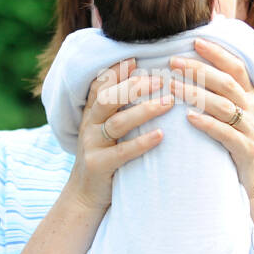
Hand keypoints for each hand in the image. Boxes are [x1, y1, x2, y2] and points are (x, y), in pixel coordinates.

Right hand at [65, 57, 173, 212]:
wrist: (85, 197)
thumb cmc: (105, 158)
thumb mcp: (107, 130)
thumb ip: (120, 109)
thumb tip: (145, 81)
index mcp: (92, 114)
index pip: (101, 85)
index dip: (116, 70)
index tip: (136, 57)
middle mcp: (90, 125)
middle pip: (109, 98)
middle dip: (134, 86)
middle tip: (162, 79)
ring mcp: (92, 145)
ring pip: (117, 122)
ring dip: (143, 110)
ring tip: (168, 102)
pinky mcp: (98, 166)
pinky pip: (122, 152)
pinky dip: (142, 143)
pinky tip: (161, 135)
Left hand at [169, 38, 253, 201]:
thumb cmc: (238, 139)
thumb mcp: (234, 112)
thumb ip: (221, 90)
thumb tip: (199, 61)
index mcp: (248, 95)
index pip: (235, 66)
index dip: (217, 52)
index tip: (194, 40)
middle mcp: (252, 108)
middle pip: (226, 82)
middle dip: (199, 70)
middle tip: (174, 62)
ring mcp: (251, 128)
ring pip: (223, 105)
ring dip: (197, 94)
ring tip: (173, 87)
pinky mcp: (246, 149)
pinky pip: (226, 133)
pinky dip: (207, 124)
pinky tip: (189, 118)